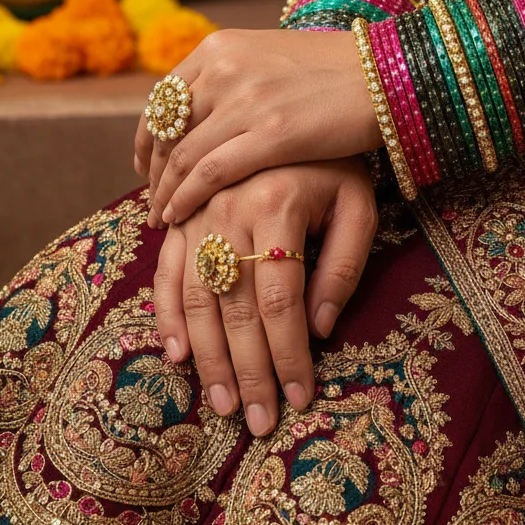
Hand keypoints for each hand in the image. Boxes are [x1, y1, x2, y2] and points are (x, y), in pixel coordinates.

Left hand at [135, 29, 379, 229]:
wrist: (385, 72)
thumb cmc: (334, 70)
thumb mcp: (269, 56)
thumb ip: (232, 77)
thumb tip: (201, 108)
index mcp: (219, 47)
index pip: (163, 98)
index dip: (148, 137)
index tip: (145, 165)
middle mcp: (224, 69)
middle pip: (167, 129)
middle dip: (153, 171)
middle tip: (150, 200)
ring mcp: (246, 101)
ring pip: (182, 156)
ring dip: (164, 192)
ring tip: (160, 217)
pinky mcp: (271, 135)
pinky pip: (208, 174)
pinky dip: (185, 199)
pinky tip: (179, 218)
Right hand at [152, 158, 377, 435]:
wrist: (296, 102)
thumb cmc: (336, 161)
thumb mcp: (359, 204)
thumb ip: (343, 266)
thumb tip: (319, 331)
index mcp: (277, 204)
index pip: (281, 302)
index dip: (288, 356)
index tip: (300, 399)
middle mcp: (228, 208)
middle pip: (236, 308)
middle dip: (248, 372)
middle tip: (258, 421)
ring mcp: (197, 209)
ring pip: (196, 297)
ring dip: (207, 357)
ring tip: (221, 405)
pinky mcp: (182, 211)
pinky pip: (165, 268)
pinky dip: (167, 313)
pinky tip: (176, 352)